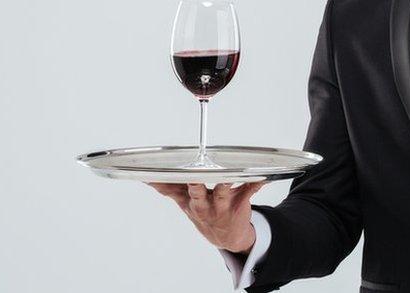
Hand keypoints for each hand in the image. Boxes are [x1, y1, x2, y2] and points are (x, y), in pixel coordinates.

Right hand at [146, 181, 266, 253]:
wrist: (228, 236)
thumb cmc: (205, 213)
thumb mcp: (184, 204)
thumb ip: (168, 189)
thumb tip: (147, 176)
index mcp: (189, 201)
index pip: (173, 190)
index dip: (162, 182)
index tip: (152, 173)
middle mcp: (203, 205)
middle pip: (196, 193)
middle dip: (194, 184)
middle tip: (193, 174)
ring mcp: (222, 205)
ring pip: (222, 192)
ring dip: (224, 184)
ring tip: (227, 176)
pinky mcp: (239, 203)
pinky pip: (249, 191)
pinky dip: (256, 183)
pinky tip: (262, 177)